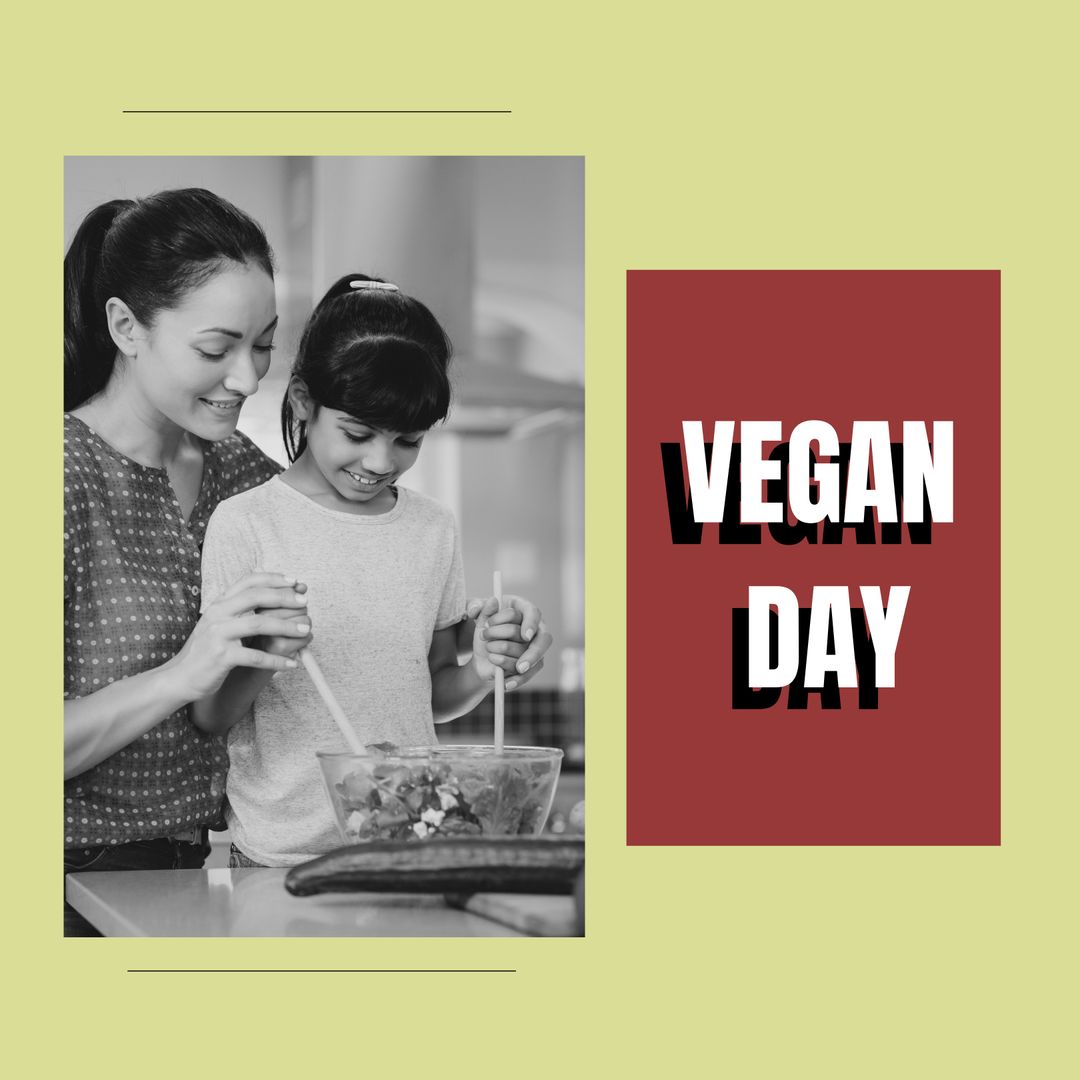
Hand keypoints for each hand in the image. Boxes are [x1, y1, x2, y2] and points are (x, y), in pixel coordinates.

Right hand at [166, 572, 311, 698]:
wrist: (180, 677)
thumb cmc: (206, 650)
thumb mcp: (219, 623)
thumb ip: (241, 610)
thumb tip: (276, 597)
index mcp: (219, 603)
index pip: (248, 581)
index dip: (274, 578)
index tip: (295, 581)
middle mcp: (217, 614)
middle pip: (257, 597)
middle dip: (285, 598)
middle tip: (305, 602)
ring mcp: (218, 634)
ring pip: (259, 624)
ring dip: (287, 627)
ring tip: (305, 631)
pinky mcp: (221, 656)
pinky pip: (256, 656)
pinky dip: (276, 660)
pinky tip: (292, 663)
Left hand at [465, 593, 552, 690]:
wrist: (483, 642)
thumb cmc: (484, 622)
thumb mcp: (477, 614)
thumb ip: (477, 606)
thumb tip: (487, 604)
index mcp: (523, 608)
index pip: (533, 613)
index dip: (531, 624)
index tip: (524, 636)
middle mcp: (534, 627)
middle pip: (544, 639)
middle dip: (534, 653)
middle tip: (522, 664)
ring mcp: (535, 646)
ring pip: (535, 658)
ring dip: (511, 660)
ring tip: (491, 658)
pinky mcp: (532, 663)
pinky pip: (530, 674)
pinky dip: (518, 680)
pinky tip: (506, 684)